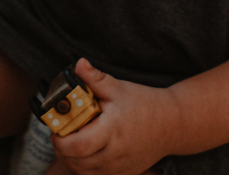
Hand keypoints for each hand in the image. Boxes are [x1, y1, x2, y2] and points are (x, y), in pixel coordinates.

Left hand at [51, 59, 177, 174]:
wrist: (173, 124)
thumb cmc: (146, 104)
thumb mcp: (119, 88)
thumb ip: (95, 78)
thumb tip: (78, 64)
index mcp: (111, 130)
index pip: (76, 145)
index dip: (60, 140)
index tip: (56, 129)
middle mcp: (115, 153)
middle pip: (76, 162)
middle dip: (62, 150)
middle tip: (61, 134)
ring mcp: (120, 167)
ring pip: (84, 172)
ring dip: (73, 160)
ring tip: (73, 142)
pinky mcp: (124, 173)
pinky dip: (86, 167)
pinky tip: (88, 151)